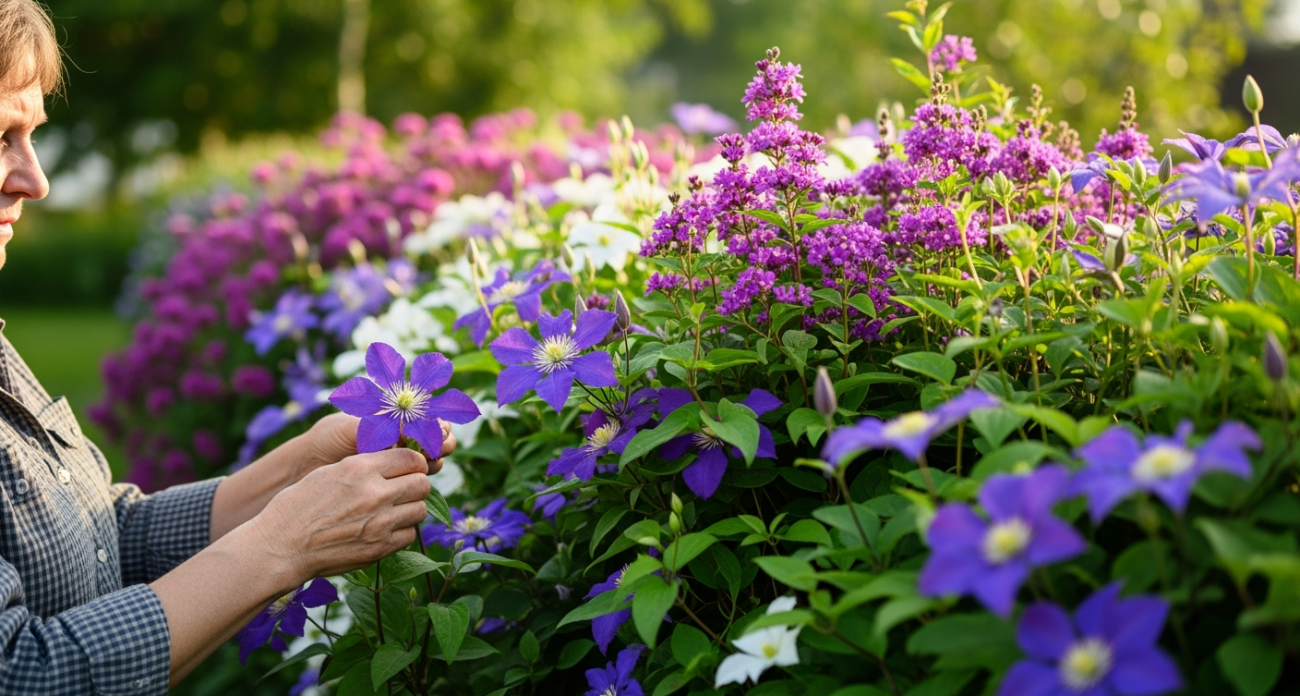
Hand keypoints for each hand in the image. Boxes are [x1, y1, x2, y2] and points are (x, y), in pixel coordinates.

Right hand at [255, 447, 432, 581]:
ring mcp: (380, 523)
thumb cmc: (297, 507)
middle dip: (416, 485)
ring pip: (420, 510)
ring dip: (410, 509)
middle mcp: (374, 493)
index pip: (411, 457)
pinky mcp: (380, 548)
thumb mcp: (328, 473)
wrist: (281, 547)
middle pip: (422, 484)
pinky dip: (401, 532)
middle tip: (404, 490)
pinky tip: (384, 530)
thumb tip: (393, 464)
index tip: (409, 468)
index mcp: (360, 469)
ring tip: (393, 511)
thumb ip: (364, 467)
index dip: (413, 462)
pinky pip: (409, 535)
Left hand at [298, 412, 458, 477]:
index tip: (438, 429)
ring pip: (431, 464)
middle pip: (437, 442)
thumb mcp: (354, 425)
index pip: (430, 420)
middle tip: (438, 447)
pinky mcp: (393, 487)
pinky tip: (415, 479)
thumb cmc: (327, 438)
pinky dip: (421, 481)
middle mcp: (402, 442)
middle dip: (442, 443)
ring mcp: (399, 465)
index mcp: (397, 420)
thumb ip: (383, 424)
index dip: (438, 425)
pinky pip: (416, 485)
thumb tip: (415, 427)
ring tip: (427, 462)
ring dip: (434, 462)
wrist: (306, 466)